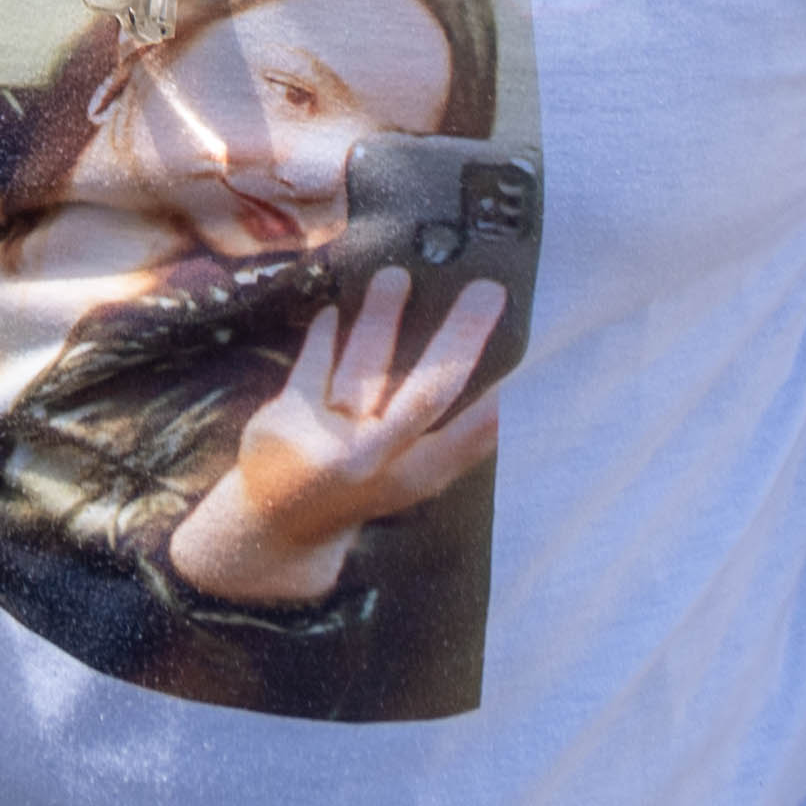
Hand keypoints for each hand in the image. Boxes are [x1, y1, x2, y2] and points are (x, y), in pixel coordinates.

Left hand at [162, 268, 504, 605]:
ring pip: (364, 367)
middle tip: (488, 291)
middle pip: (426, 394)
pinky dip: (325, 335)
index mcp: (415, 479)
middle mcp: (375, 462)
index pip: (468, 438)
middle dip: (461, 337)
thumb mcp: (405, 477)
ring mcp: (329, 439)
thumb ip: (438, 439)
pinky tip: (332, 311)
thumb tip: (488, 378)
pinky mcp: (287, 418)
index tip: (530, 361)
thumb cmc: (357, 489)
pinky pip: (312, 363)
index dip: (499, 402)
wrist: (275, 527)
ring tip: (395, 277)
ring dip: (382, 316)